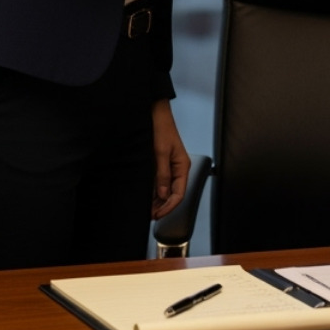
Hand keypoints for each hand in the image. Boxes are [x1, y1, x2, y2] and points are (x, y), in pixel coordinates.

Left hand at [150, 100, 189, 219]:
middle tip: (150, 215)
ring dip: (158, 201)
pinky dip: (155, 191)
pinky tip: (147, 197)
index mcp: (182, 166)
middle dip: (163, 206)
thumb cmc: (161, 128)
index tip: (158, 214)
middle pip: (173, 193)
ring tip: (148, 210)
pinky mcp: (161, 164)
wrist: (155, 113)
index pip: (179, 193)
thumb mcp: (160, 152)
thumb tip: (162, 194)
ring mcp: (169, 166)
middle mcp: (177, 168)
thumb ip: (162, 174)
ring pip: (166, 189)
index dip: (169, 206)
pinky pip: (160, 182)